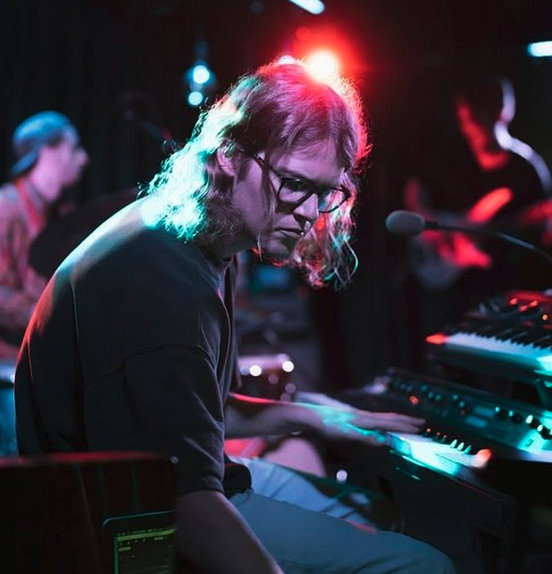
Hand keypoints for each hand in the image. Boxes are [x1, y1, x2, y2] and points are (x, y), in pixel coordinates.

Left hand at [306, 405, 424, 446]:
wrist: (310, 417)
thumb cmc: (326, 427)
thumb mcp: (345, 435)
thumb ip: (364, 438)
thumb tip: (383, 441)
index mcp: (364, 419)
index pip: (389, 422)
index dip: (405, 426)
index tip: (420, 427)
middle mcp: (363, 415)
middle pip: (388, 417)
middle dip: (405, 421)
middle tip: (420, 422)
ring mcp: (357, 415)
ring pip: (381, 417)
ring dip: (395, 421)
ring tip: (405, 423)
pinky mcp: (351, 417)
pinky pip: (373, 419)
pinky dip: (383, 422)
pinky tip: (380, 425)